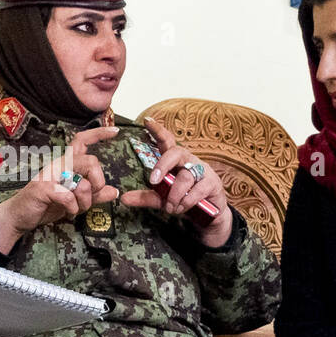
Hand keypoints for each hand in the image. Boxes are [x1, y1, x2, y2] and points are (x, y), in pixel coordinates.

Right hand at [0, 125, 120, 254]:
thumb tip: (114, 191)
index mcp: (66, 164)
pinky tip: (67, 212)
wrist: (19, 216)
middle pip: (91, 161)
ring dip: (85, 202)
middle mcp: (59, 165)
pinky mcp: (43, 188)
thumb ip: (94, 195)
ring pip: (82, 182)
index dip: (99, 134)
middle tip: (93, 194)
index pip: (82, 141)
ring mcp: (50, 175)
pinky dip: (72, 208)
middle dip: (98, 181)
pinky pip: (68, 196)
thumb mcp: (75, 201)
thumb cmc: (46, 205)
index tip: (116, 131)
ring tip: (75, 209)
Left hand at [119, 117, 232, 247]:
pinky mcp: (213, 183)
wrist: (210, 215)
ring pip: (186, 177)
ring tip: (170, 208)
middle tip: (153, 181)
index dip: (158, 130)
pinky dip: (187, 200)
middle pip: (176, 152)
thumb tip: (123, 198)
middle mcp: (189, 161)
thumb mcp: (163, 199)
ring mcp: (203, 171)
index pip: (167, 141)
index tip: (147, 121)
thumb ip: (145, 197)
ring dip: (175, 194)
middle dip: (163, 165)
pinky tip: (181, 208)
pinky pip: (198, 189)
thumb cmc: (185, 200)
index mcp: (176, 161)